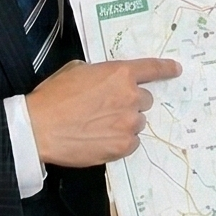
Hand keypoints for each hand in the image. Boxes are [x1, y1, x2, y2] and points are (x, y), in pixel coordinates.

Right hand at [26, 57, 175, 166]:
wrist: (39, 129)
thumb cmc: (53, 97)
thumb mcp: (77, 70)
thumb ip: (101, 73)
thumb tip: (108, 81)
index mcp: (120, 74)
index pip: (152, 69)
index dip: (166, 69)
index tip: (176, 70)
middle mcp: (130, 97)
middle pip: (145, 100)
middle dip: (130, 103)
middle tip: (106, 108)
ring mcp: (129, 123)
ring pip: (138, 122)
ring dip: (124, 123)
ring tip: (98, 126)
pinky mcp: (124, 146)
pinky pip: (131, 142)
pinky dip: (119, 141)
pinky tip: (99, 139)